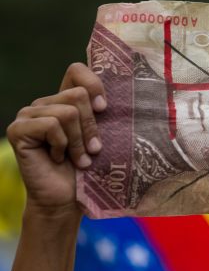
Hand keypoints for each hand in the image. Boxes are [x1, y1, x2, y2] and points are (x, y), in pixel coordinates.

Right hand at [6, 63, 105, 216]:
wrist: (67, 199)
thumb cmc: (89, 169)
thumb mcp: (102, 136)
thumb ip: (104, 113)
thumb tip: (128, 91)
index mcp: (64, 100)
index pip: (76, 71)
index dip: (94, 84)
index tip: (104, 109)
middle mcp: (44, 103)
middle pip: (78, 95)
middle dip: (91, 126)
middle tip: (93, 150)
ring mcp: (28, 115)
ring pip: (67, 112)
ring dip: (79, 141)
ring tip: (79, 159)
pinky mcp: (18, 129)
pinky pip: (51, 125)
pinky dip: (62, 145)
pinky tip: (58, 159)